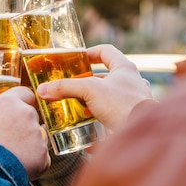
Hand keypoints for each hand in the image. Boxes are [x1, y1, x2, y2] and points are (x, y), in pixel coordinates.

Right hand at [0, 86, 49, 179]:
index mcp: (8, 102)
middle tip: (8, 139)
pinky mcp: (42, 157)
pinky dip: (33, 165)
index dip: (21, 103)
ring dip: (29, 145)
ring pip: (38, 138)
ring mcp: (37, 136)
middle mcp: (26, 115)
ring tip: (11, 157)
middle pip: (33, 117)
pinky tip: (17, 170)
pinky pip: (42, 159)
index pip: (25, 94)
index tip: (12, 113)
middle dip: (24, 126)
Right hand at [37, 44, 152, 132]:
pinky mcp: (131, 117)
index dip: (90, 52)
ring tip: (77, 105)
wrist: (142, 134)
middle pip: (107, 75)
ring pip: (110, 95)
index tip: (77, 59)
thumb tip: (43, 90)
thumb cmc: (121, 104)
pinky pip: (113, 114)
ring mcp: (134, 100)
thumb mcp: (89, 90)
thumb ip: (65, 87)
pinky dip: (99, 117)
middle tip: (72, 86)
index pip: (107, 51)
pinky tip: (87, 125)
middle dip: (88, 81)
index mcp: (125, 68)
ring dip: (93, 99)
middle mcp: (132, 82)